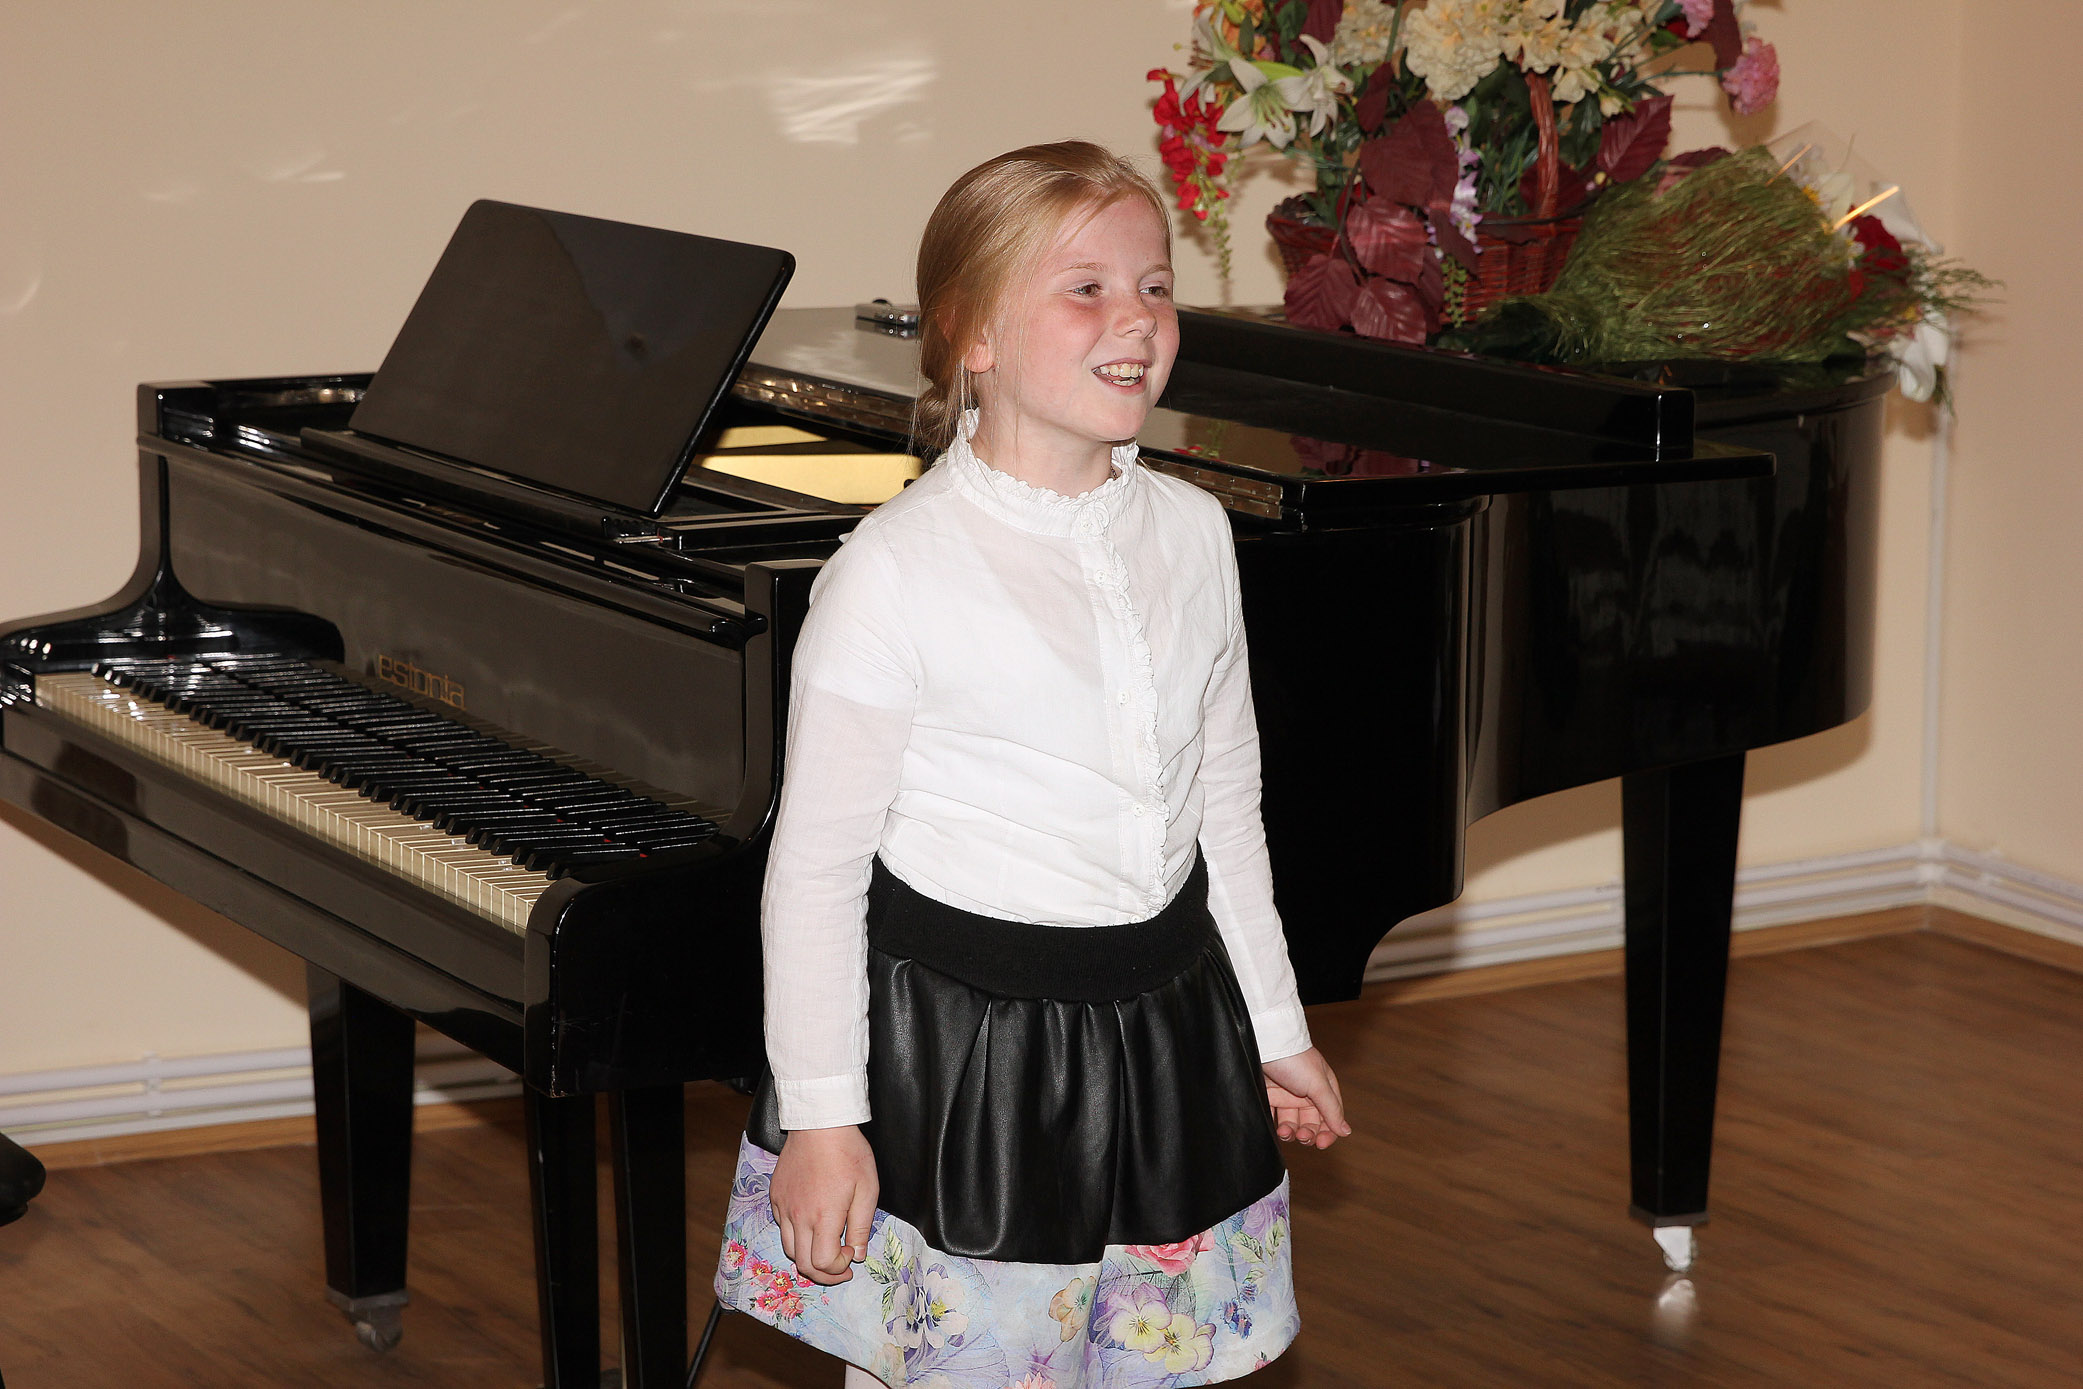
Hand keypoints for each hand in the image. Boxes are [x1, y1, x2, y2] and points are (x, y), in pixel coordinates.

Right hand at [768, 1124, 878, 1284]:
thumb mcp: (867, 1190)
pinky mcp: (776, 1196)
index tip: (851, 1255)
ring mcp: (784, 1207)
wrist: (820, 1125)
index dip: (839, 1268)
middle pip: (803, 1264)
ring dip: (807, 1256)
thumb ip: (861, 1227)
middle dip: (824, 1274)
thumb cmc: (848, 1153)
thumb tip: (857, 1254)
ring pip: (788, 1248)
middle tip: (839, 1267)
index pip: (823, 1263)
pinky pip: (781, 1226)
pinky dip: (795, 1235)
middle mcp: (799, 1217)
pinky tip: (811, 1223)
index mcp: (824, 1217)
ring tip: (825, 1247)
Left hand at [1261, 1048, 1350, 1148]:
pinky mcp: (1268, 1096)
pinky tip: (1274, 1129)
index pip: (1330, 1118)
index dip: (1327, 1133)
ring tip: (1283, 1132)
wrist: (1265, 1042)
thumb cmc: (1294, 1059)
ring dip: (1290, 1132)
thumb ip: (1331, 1108)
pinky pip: (1272, 1117)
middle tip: (1301, 1136)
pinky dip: (1274, 1126)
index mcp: (1323, 1089)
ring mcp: (1286, 1095)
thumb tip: (1346, 1132)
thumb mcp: (1318, 1083)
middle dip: (1307, 1134)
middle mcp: (1305, 1093)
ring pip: (1292, 1123)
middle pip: (1311, 1123)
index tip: (1320, 1144)